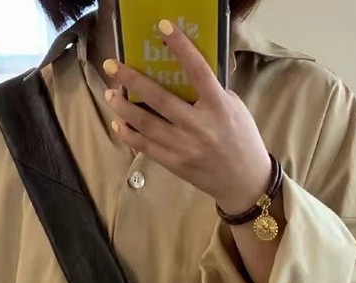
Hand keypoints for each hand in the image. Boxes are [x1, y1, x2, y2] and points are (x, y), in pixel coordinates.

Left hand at [103, 19, 271, 214]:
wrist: (245, 182)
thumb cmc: (241, 140)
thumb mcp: (235, 109)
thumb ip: (214, 91)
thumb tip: (187, 71)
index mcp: (219, 106)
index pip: (198, 70)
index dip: (181, 46)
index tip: (163, 27)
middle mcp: (200, 126)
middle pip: (160, 98)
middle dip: (132, 79)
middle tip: (111, 66)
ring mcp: (186, 146)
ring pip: (147, 124)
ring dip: (124, 107)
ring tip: (110, 94)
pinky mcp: (176, 163)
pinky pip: (147, 148)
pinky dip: (130, 135)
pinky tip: (119, 123)